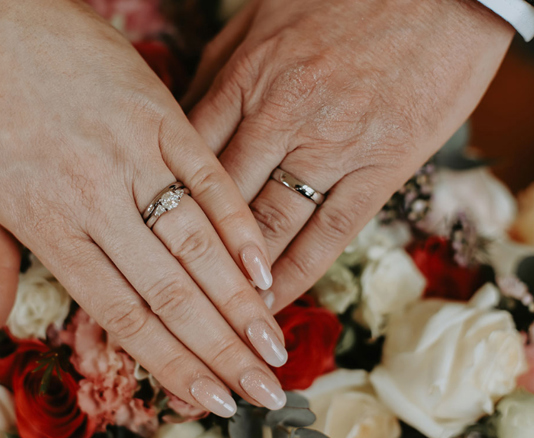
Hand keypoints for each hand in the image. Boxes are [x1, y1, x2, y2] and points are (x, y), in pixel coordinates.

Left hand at [0, 0, 287, 414]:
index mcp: (51, 225)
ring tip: (272, 343)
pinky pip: (208, 176)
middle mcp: (96, 199)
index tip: (207, 397)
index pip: (121, 312)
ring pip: (195, 241)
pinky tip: (265, 264)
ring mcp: (133, 155)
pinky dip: (239, 223)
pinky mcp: (160, 116)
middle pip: (168, 289)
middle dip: (219, 348)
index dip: (169, 361)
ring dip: (239, 298)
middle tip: (261, 389)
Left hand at [184, 0, 513, 310]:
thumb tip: (183, 117)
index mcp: (247, 77)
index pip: (191, 156)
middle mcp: (281, 117)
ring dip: (241, 277)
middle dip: (194, 253)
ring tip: (218, 312)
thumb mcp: (262, 18)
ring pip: (271, 225)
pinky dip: (299, 273)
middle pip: (222, 201)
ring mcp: (332, 146)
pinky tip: (276, 299)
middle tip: (173, 292)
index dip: (167, 204)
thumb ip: (220, 71)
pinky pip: (330, 234)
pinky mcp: (381, 168)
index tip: (152, 238)